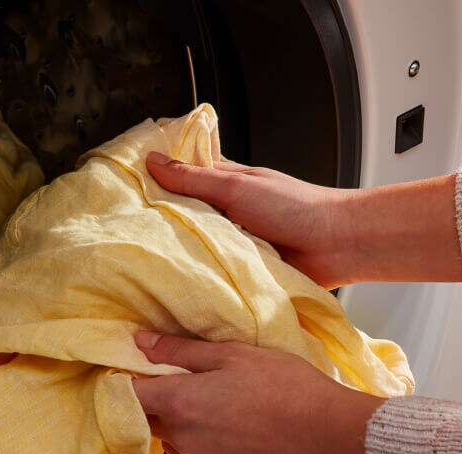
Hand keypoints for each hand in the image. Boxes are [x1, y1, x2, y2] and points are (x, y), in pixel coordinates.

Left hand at [130, 331, 383, 453]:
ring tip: (220, 410)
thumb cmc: (281, 382)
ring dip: (186, 428)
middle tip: (193, 386)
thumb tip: (138, 344)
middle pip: (152, 421)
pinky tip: (240, 435)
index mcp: (180, 402)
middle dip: (162, 405)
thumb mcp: (231, 354)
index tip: (145, 372)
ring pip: (177, 444)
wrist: (326, 429)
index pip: (130, 395)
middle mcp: (183, 439)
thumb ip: (179, 351)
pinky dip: (213, 449)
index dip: (130, 383)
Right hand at [146, 153, 357, 287]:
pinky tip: (179, 283)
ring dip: (183, 253)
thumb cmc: (296, 208)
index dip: (158, 180)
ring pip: (199, 246)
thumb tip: (154, 161)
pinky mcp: (244, 270)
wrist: (336, 245)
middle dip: (163, 223)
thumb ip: (195, 179)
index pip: (184, 176)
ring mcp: (236, 243)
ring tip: (144, 261)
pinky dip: (203, 276)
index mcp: (227, 183)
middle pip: (186, 216)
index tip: (124, 188)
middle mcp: (229, 212)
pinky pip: (216, 273)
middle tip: (126, 232)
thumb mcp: (237, 187)